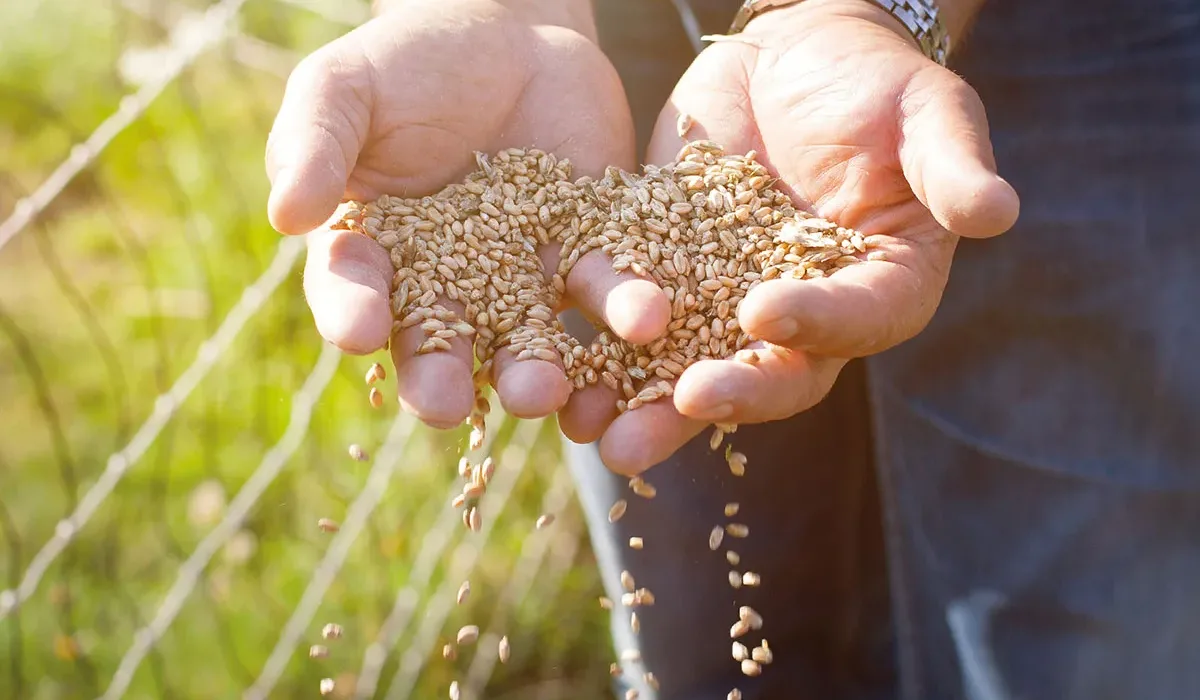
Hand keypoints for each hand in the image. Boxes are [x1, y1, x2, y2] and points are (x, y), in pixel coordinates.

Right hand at [266, 0, 670, 430]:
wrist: (511, 36)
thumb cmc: (410, 62)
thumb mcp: (348, 87)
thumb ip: (315, 142)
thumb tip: (286, 214)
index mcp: (373, 254)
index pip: (351, 292)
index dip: (351, 313)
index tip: (358, 331)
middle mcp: (445, 286)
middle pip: (437, 344)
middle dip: (440, 376)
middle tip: (446, 406)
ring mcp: (519, 280)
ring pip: (525, 341)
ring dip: (533, 372)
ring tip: (542, 391)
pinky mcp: (585, 257)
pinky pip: (605, 290)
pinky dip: (622, 307)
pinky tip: (642, 319)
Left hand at [595, 0, 1019, 473]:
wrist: (794, 54)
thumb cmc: (875, 80)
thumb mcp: (925, 112)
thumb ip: (950, 167)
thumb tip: (1002, 214)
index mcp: (878, 284)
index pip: (857, 320)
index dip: (816, 323)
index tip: (764, 311)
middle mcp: (807, 312)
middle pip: (773, 370)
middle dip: (727, 394)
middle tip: (683, 406)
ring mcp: (731, 299)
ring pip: (694, 365)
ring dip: (646, 403)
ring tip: (597, 431)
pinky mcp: (671, 272)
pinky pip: (635, 321)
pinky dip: (598, 348)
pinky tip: (558, 374)